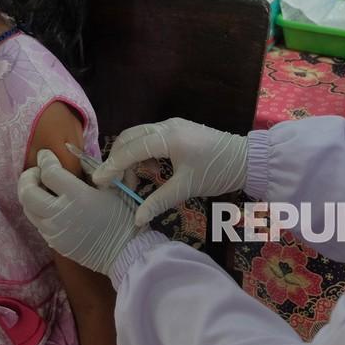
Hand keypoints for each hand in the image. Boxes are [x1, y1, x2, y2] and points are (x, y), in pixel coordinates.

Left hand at [18, 149, 138, 275]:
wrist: (124, 252)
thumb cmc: (122, 217)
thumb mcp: (114, 187)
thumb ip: (93, 169)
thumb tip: (76, 154)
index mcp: (77, 196)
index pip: (49, 173)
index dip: (45, 160)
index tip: (45, 154)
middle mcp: (60, 213)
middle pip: (27, 192)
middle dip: (27, 178)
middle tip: (37, 171)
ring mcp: (54, 230)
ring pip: (27, 208)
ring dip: (30, 194)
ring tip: (41, 187)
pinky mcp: (54, 242)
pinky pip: (37, 222)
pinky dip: (38, 209)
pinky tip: (50, 205)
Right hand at [92, 118, 248, 226]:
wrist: (246, 159)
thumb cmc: (217, 171)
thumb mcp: (186, 188)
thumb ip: (158, 201)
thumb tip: (136, 218)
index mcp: (169, 137)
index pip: (131, 149)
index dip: (112, 166)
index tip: (98, 181)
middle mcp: (167, 126)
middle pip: (129, 137)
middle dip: (117, 159)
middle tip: (114, 183)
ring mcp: (172, 125)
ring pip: (138, 137)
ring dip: (130, 157)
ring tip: (134, 181)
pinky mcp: (177, 130)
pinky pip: (150, 138)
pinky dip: (143, 154)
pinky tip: (150, 171)